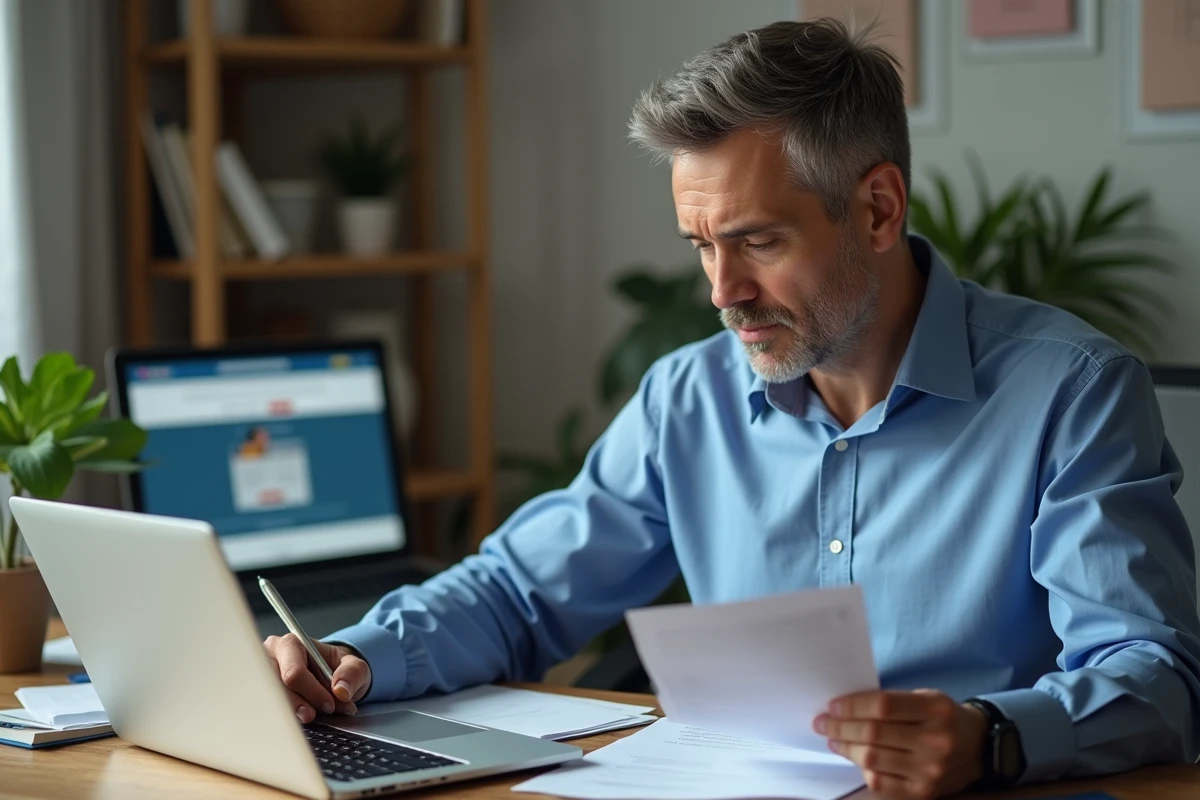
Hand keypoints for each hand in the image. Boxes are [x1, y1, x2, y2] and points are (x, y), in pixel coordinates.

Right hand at [263, 634, 371, 723]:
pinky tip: (297, 720)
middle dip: (299, 706)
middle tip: (315, 715)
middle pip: (277, 690)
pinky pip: (268, 712)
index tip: (329, 704)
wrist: (330, 676)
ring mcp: (262, 679)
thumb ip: (351, 673)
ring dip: (292, 714)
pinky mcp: (261, 697)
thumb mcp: (354, 665)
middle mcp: (270, 659)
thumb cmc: (336, 667)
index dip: (312, 692)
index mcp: (291, 644)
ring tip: (309, 716)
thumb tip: (341, 691)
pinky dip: (284, 718)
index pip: (294, 673)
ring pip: (271, 703)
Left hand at [813, 689, 988, 799]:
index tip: (832, 706)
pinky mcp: (924, 792)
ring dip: (846, 748)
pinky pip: (881, 782)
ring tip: (833, 739)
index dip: (852, 706)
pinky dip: (863, 769)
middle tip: (822, 723)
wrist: (979, 748)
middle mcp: (936, 741)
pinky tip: (855, 758)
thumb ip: (891, 702)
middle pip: (874, 734)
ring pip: (873, 759)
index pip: (882, 706)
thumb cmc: (943, 717)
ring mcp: (930, 770)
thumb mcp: (926, 697)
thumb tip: (845, 707)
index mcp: (936, 710)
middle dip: (840, 727)